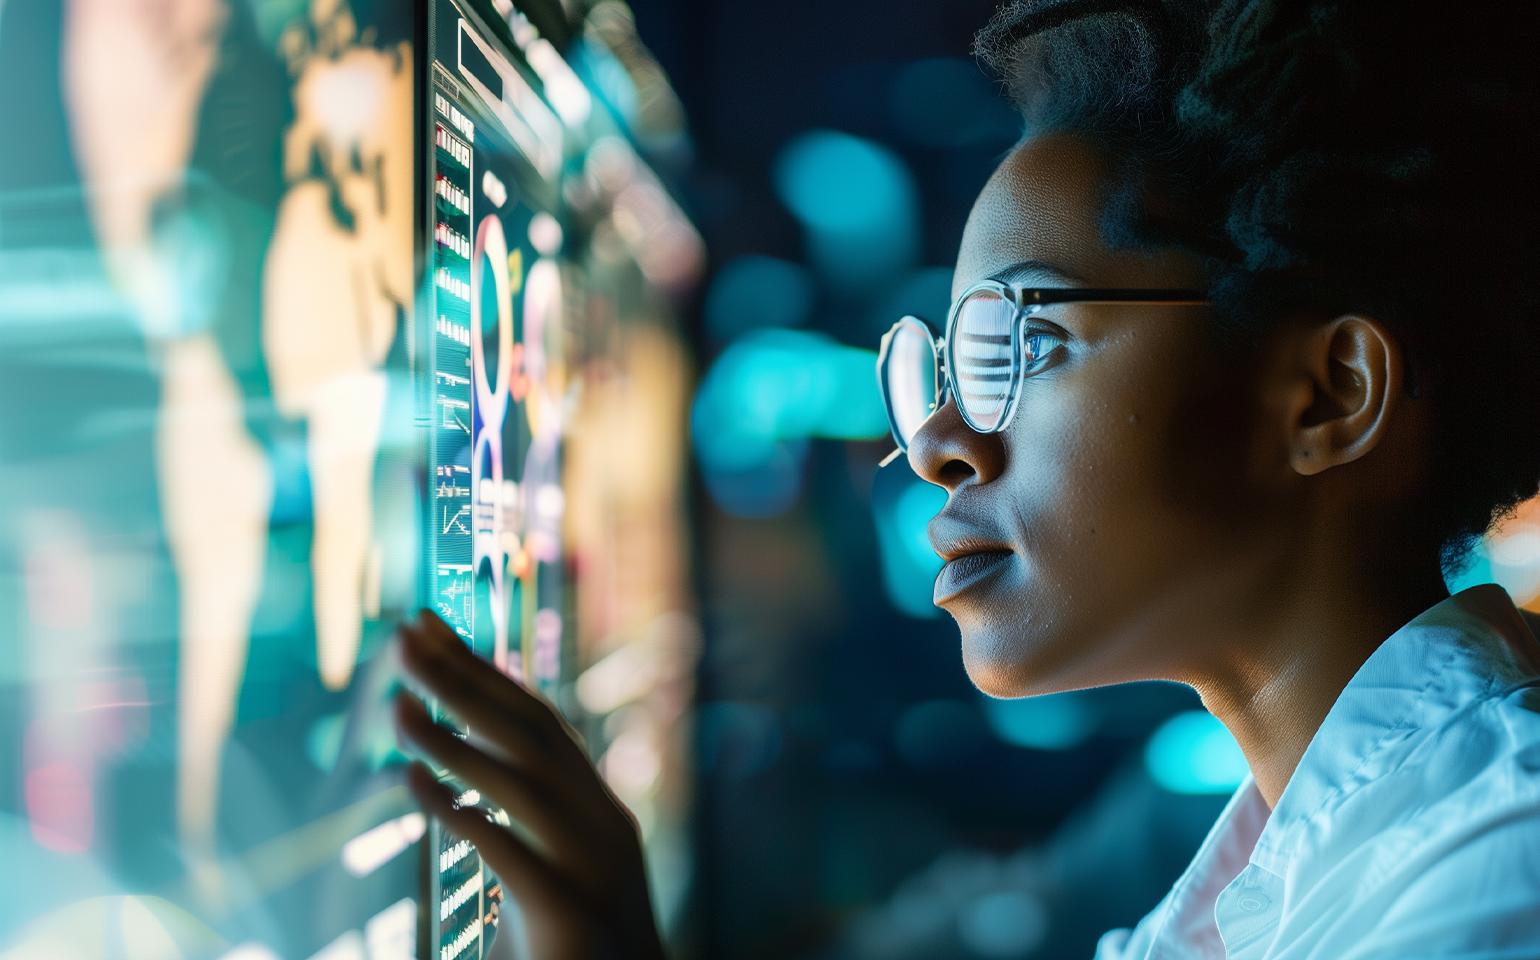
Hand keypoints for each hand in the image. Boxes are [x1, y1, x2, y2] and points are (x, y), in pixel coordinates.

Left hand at [392, 610, 664, 959]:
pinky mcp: (567, 912)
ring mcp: (591, 866)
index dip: (484, 671)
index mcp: (598, 810)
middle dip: (462, 678)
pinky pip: (503, 847)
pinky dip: (455, 808)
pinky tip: (410, 780)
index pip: (538, 721)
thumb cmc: (572, 950)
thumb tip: (455, 771)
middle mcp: (602, 824)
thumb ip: (517, 825)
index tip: (432, 629)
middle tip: (403, 636)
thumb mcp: (547, 873)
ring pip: (518, 780)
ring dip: (450, 736)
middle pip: (528, 732)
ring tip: (395, 704)